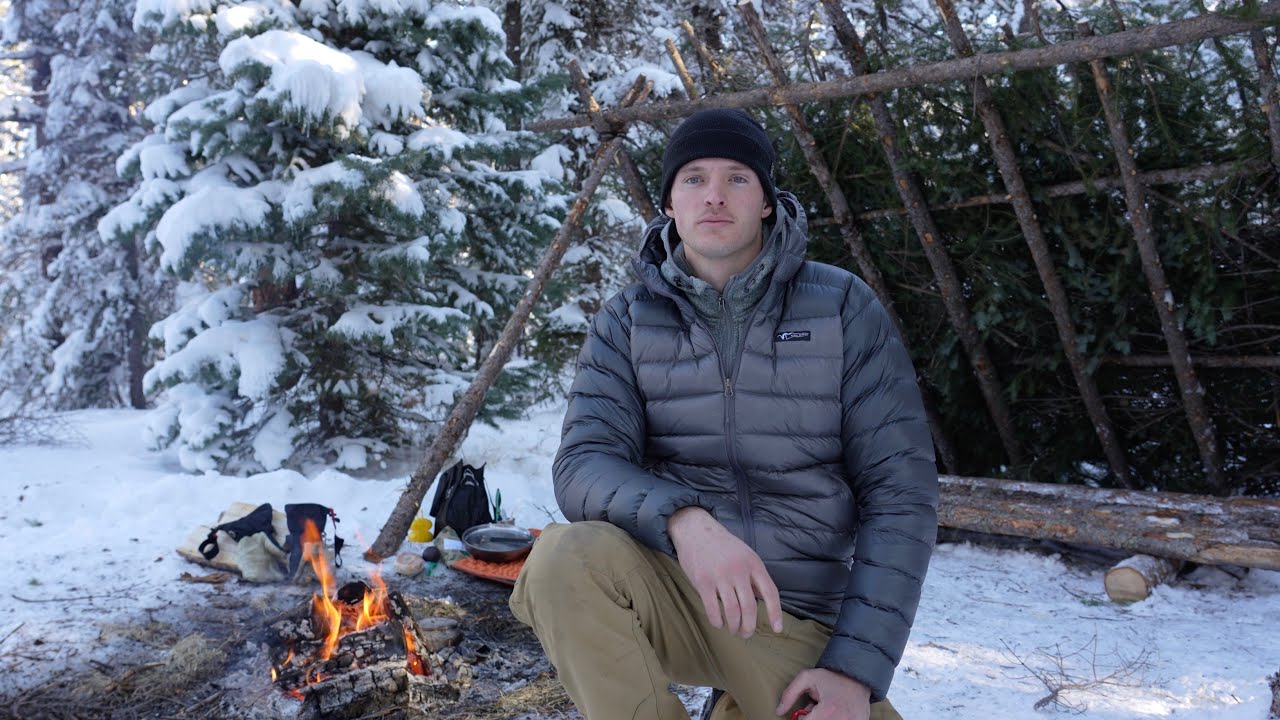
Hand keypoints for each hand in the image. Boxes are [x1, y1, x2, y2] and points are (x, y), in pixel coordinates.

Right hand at [667, 507, 782, 637]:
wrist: (696, 530)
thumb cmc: (723, 546)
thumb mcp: (746, 555)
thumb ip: (754, 577)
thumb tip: (765, 601)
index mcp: (754, 563)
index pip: (770, 592)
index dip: (775, 613)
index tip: (777, 629)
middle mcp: (739, 569)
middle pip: (750, 607)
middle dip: (749, 626)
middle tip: (746, 634)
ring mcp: (720, 575)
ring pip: (732, 610)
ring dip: (734, 626)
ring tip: (733, 630)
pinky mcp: (702, 581)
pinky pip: (712, 609)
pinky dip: (717, 621)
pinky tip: (719, 623)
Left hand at [776, 669, 870, 719]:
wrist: (858, 678)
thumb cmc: (831, 678)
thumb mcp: (807, 678)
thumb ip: (789, 694)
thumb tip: (779, 711)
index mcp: (828, 710)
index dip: (803, 718)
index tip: (806, 711)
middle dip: (814, 719)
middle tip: (818, 710)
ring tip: (827, 712)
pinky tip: (836, 714)